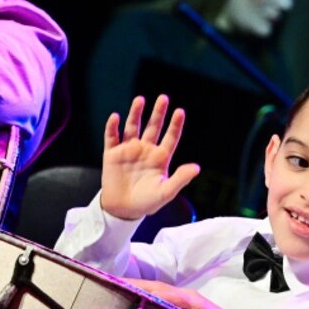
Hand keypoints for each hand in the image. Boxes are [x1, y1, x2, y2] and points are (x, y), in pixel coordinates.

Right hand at [100, 95, 198, 219]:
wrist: (123, 210)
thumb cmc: (147, 202)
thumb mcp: (166, 192)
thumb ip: (180, 179)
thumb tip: (197, 168)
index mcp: (160, 158)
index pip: (170, 137)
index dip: (175, 125)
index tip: (180, 112)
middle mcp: (145, 150)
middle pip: (153, 127)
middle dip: (158, 113)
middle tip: (163, 98)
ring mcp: (129, 150)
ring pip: (133, 127)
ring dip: (136, 114)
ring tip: (140, 100)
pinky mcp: (112, 154)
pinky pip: (112, 137)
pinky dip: (113, 127)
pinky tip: (116, 117)